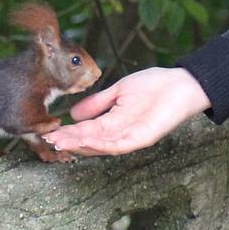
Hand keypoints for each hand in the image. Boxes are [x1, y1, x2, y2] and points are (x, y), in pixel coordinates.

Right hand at [44, 66, 210, 156]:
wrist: (181, 83)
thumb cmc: (154, 85)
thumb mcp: (119, 91)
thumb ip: (98, 103)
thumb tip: (73, 113)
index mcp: (114, 122)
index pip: (86, 129)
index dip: (68, 132)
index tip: (48, 131)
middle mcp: (120, 133)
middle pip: (90, 141)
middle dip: (68, 141)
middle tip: (47, 141)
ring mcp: (131, 137)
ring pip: (101, 146)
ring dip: (80, 144)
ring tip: (60, 142)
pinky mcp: (143, 139)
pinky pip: (118, 145)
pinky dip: (101, 144)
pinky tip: (85, 141)